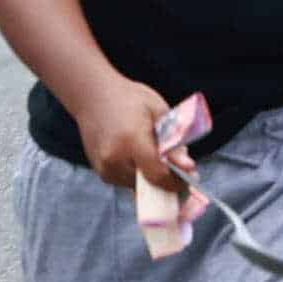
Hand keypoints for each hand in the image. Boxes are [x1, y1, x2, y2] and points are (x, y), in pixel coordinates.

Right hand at [74, 76, 194, 199]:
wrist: (92, 96)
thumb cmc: (129, 99)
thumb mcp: (158, 111)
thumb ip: (173, 140)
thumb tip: (188, 166)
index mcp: (131, 139)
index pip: (158, 173)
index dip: (177, 180)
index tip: (190, 176)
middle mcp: (114, 158)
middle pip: (150, 183)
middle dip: (166, 177)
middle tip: (177, 163)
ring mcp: (105, 167)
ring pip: (139, 185)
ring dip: (151, 176)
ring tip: (151, 151)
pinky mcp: (101, 172)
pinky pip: (127, 181)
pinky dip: (137, 173)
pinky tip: (136, 153)